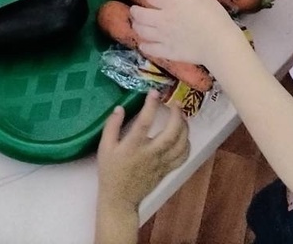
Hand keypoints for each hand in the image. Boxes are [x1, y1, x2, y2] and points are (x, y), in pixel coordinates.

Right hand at [97, 90, 188, 211]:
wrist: (120, 199)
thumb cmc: (111, 172)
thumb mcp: (104, 148)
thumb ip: (112, 126)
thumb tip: (119, 108)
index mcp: (133, 146)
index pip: (145, 122)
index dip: (151, 105)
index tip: (154, 92)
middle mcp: (151, 154)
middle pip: (171, 133)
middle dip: (177, 116)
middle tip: (176, 103)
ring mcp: (161, 163)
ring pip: (181, 144)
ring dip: (185, 128)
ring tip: (182, 116)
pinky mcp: (167, 170)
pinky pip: (183, 156)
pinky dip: (187, 144)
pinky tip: (184, 136)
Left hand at [131, 0, 237, 66]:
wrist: (219, 45)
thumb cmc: (215, 18)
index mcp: (172, 3)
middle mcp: (162, 19)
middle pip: (139, 14)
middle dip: (135, 11)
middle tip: (135, 11)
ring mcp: (162, 37)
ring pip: (140, 31)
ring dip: (136, 26)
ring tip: (138, 25)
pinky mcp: (166, 52)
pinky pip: (149, 49)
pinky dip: (144, 46)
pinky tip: (144, 44)